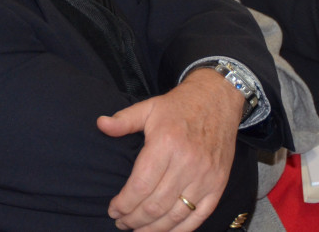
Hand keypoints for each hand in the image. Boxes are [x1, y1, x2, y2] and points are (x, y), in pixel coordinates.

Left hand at [97, 69, 243, 230]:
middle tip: (121, 223)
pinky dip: (180, 230)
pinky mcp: (218, 185)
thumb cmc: (181, 106)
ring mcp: (205, 177)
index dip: (123, 204)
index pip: (140, 186)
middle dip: (133, 220)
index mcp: (166, 143)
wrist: (218, 99)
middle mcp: (187, 163)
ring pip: (174, 215)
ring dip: (153, 229)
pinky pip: (198, 216)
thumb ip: (124, 120)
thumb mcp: (149, 107)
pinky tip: (164, 231)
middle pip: (155, 205)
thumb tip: (100, 124)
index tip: (113, 210)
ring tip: (137, 231)